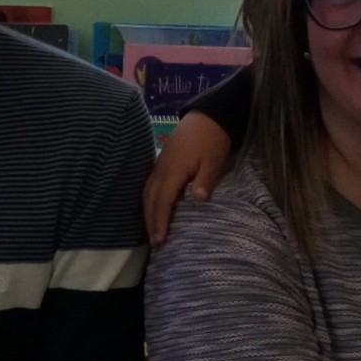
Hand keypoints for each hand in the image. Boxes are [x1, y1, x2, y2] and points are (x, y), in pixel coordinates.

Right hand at [143, 112, 233, 244]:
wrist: (207, 117)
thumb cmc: (212, 140)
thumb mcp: (214, 160)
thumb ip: (205, 180)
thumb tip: (198, 200)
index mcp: (173, 171)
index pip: (162, 201)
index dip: (160, 221)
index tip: (160, 240)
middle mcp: (161, 169)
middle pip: (150, 199)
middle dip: (150, 221)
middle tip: (155, 243)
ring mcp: (159, 165)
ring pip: (147, 192)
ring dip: (148, 212)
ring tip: (152, 231)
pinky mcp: (161, 163)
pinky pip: (150, 185)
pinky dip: (149, 200)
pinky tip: (154, 209)